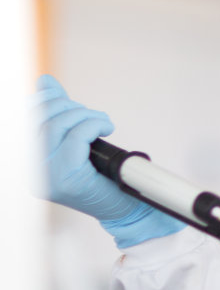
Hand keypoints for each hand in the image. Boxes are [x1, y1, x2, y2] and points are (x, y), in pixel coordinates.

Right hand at [33, 75, 182, 247]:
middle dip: (67, 107)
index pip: (23, 122)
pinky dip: (94, 125)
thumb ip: (58, 113)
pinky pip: (76, 138)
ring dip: (84, 115)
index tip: (58, 94)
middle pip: (38, 121)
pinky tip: (105, 128)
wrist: (126, 208)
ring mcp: (45, 178)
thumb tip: (44, 81)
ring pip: (55, 126)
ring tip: (102, 123)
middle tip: (91, 115)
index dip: (39, 101)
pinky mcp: (66, 179)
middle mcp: (30, 172)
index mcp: (28, 163)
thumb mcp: (76, 140)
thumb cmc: (102, 176)